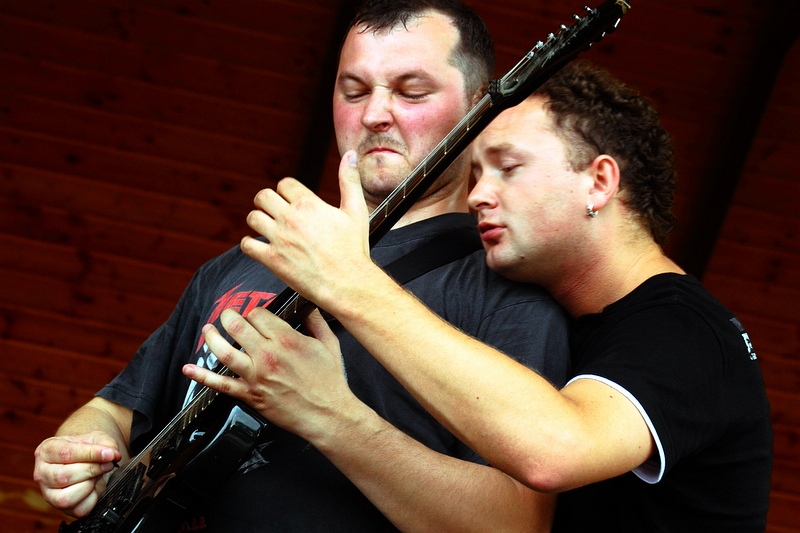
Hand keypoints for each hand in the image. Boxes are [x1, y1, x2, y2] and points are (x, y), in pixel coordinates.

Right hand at [33, 432, 121, 516]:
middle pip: (64, 477)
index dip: (91, 454)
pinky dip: (91, 499)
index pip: (66, 453)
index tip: (109, 454)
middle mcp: (42, 473)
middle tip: (106, 464)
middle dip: (92, 470)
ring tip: (95, 476)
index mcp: (47, 450)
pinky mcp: (60, 507)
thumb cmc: (87, 448)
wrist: (86, 458)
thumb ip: (106, 444)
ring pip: (66, 498)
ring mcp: (48, 493)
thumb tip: (112, 455)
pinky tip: (93, 487)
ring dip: (88, 486)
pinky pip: (77, 510)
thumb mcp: (96, 438)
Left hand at [183, 307, 358, 442]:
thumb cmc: (330, 381)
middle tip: (227, 316)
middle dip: (228, 316)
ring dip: (211, 338)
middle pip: (237, 326)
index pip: (258, 314)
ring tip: (208, 330)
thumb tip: (308, 305)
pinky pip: (220, 385)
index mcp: (286, 339)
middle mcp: (268, 355)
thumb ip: (316, 321)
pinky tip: (189, 369)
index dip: (254, 312)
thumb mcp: (329, 344)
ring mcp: (256, 376)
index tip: (255, 315)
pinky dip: (201, 376)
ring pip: (223, 351)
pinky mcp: (250, 395)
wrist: (328, 414)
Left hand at [242, 150, 371, 310]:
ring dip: (258, 220)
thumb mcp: (356, 211)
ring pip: (253, 218)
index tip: (290, 200)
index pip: (284, 184)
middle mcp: (290, 218)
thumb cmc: (354, 249)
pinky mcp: (272, 260)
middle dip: (266, 201)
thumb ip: (349, 181)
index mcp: (309, 204)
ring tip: (266, 227)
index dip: (287, 191)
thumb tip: (350, 155)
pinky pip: (247, 245)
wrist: (348, 283)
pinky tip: (259, 246)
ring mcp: (279, 239)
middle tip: (272, 210)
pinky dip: (250, 244)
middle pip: (263, 196)